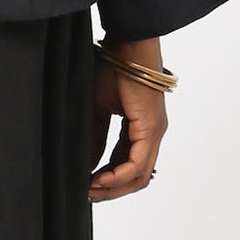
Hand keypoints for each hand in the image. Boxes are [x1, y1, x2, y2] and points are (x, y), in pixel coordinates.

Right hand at [89, 35, 166, 202]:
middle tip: (87, 194)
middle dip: (110, 189)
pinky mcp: (151, 129)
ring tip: (90, 190)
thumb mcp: (97, 109)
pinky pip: (137, 164)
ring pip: (139, 175)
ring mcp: (154, 132)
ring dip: (114, 187)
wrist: (126, 45)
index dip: (107, 178)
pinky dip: (119, 176)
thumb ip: (95, 136)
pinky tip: (100, 179)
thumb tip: (88, 162)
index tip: (85, 184)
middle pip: (136, 176)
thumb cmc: (112, 67)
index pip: (126, 162)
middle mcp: (152, 133)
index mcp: (140, 127)